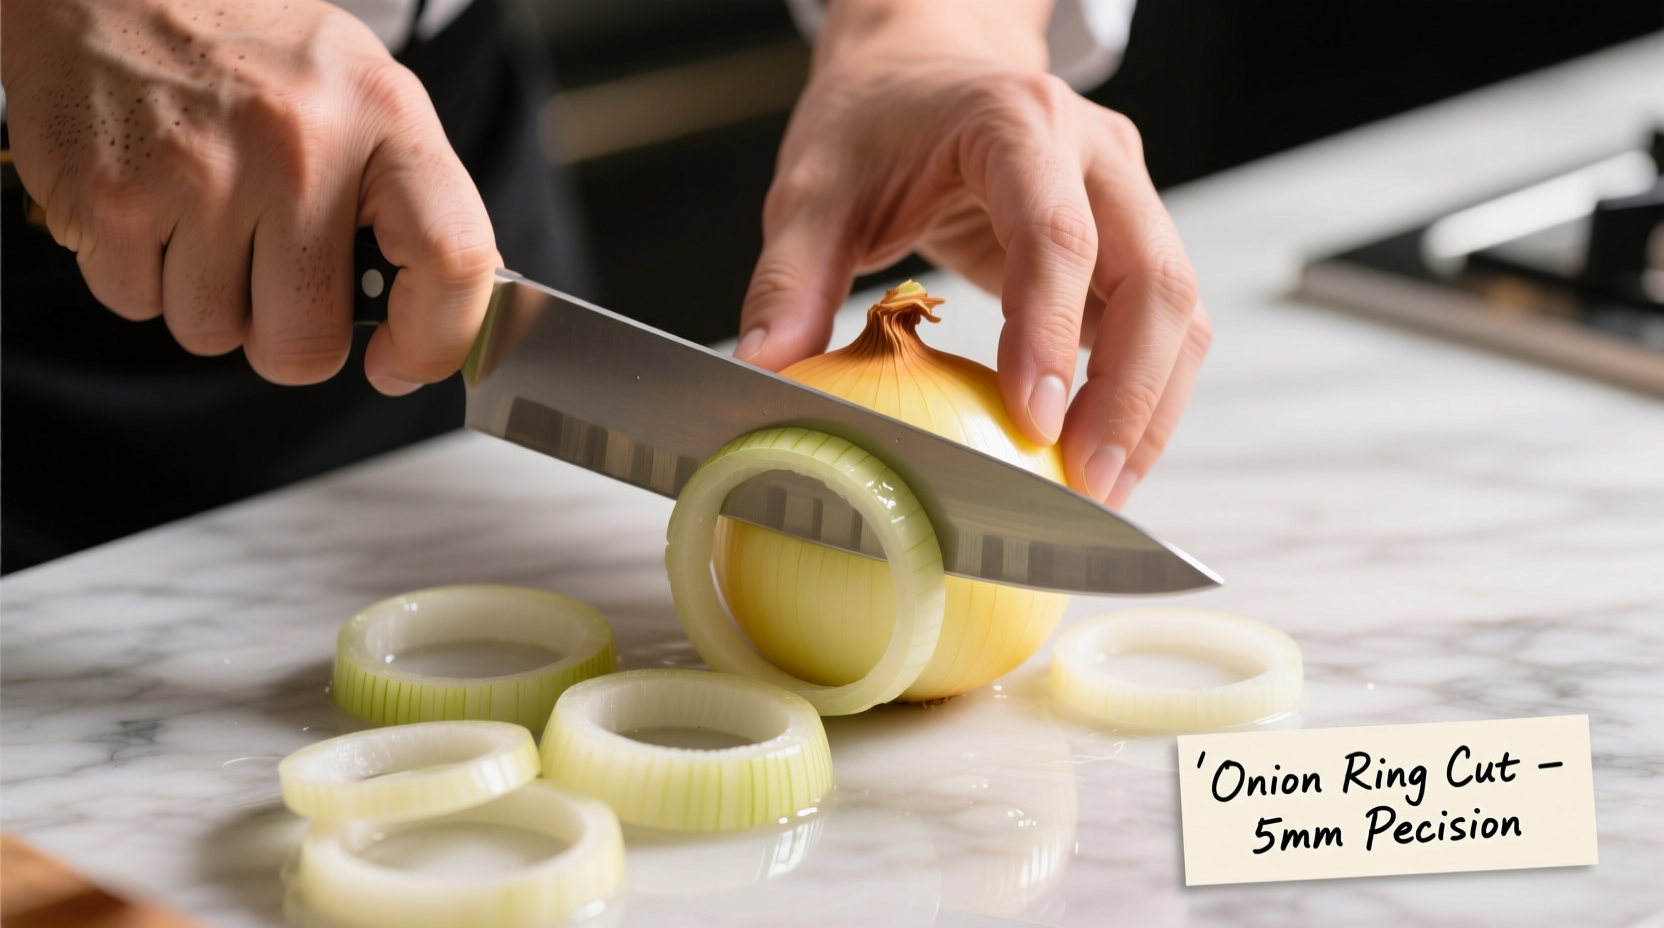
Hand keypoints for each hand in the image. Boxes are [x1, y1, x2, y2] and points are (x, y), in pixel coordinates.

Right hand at [1, 0, 497, 393]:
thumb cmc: (252, 51)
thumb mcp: (362, 95)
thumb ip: (415, 201)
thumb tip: (457, 316)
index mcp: (383, 115)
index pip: (453, 258)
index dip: (435, 340)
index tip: (400, 361)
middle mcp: (299, 144)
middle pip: (307, 343)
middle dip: (287, 336)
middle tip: (273, 275)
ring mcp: (200, 171)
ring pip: (214, 334)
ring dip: (209, 301)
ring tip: (205, 217)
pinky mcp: (112, 194)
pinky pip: (138, 304)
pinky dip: (141, 275)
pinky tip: (153, 205)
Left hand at [735, 0, 1210, 508]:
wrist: (923, 70)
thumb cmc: (874, 122)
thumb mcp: (815, 185)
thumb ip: (790, 275)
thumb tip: (766, 371)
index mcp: (1019, 123)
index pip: (1058, 234)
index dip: (1053, 331)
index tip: (1035, 420)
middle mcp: (1097, 154)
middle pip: (1156, 280)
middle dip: (1131, 394)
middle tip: (1086, 484)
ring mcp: (1128, 196)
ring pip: (1179, 312)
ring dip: (1151, 407)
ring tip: (1100, 489)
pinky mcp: (1131, 242)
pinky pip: (1163, 326)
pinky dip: (1145, 396)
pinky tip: (1101, 454)